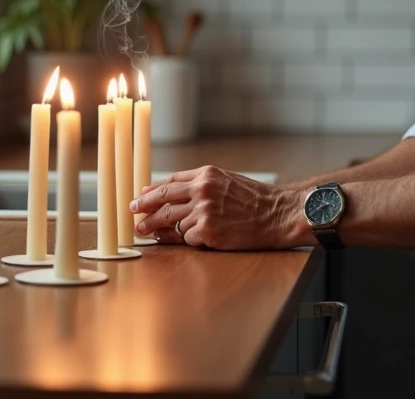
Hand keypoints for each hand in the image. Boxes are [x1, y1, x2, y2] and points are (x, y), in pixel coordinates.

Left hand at [130, 165, 303, 249]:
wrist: (278, 214)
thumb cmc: (253, 200)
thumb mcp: (224, 182)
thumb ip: (193, 184)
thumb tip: (159, 188)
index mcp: (205, 174)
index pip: (169, 182)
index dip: (150, 193)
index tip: (138, 201)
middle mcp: (202, 189)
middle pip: (163, 201)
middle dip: (145, 212)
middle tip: (136, 222)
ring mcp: (204, 210)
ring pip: (174, 223)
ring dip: (171, 231)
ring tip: (162, 236)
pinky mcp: (208, 231)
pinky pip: (187, 238)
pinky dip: (191, 240)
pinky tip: (203, 238)